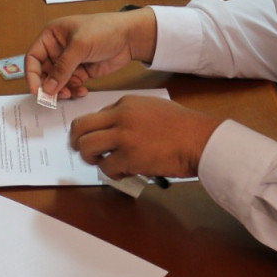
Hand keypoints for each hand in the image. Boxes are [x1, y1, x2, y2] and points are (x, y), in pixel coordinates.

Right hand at [24, 10, 156, 98]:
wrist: (131, 36)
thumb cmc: (105, 30)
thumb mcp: (80, 46)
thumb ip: (62, 68)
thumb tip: (47, 88)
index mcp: (52, 35)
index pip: (33, 57)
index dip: (32, 75)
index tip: (37, 90)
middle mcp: (58, 48)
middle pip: (44, 72)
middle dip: (49, 86)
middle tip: (54, 98)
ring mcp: (70, 61)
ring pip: (57, 82)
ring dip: (62, 90)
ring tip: (71, 94)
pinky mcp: (81, 71)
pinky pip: (71, 85)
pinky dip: (74, 90)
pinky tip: (82, 91)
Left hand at [69, 95, 218, 177]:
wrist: (200, 139)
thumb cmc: (183, 127)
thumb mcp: (153, 108)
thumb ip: (131, 115)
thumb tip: (114, 131)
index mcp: (126, 103)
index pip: (95, 115)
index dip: (93, 130)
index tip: (95, 139)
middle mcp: (120, 116)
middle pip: (80, 127)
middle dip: (76, 142)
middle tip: (82, 151)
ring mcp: (123, 136)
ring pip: (87, 147)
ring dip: (91, 159)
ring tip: (103, 163)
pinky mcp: (129, 157)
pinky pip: (107, 168)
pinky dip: (112, 173)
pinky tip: (125, 173)